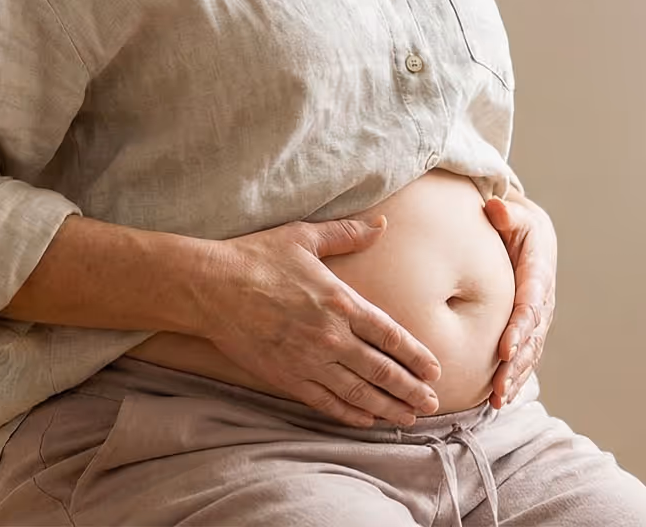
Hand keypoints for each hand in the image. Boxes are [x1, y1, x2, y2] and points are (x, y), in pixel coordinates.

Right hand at [201, 216, 441, 427]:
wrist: (210, 286)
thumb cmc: (256, 257)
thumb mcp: (304, 237)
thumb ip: (346, 234)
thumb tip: (381, 224)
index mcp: (340, 302)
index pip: (391, 335)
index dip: (417, 356)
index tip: (435, 371)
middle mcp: (330, 336)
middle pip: (382, 370)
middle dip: (411, 390)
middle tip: (432, 404)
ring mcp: (308, 360)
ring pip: (358, 392)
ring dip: (387, 407)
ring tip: (408, 418)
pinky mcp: (285, 376)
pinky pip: (325, 402)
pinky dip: (349, 414)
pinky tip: (365, 420)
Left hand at [483, 192, 556, 408]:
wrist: (530, 236)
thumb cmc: (515, 225)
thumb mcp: (514, 215)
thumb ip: (506, 215)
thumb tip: (496, 209)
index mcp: (538, 275)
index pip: (529, 305)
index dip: (519, 329)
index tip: (504, 349)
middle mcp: (542, 302)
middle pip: (531, 338)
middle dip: (516, 364)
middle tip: (498, 387)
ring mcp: (537, 319)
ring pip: (530, 353)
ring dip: (515, 378)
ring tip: (497, 400)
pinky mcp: (529, 329)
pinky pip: (525, 356)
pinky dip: (515, 377)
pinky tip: (499, 399)